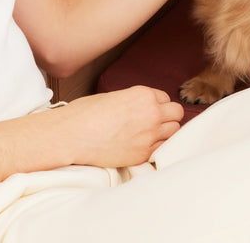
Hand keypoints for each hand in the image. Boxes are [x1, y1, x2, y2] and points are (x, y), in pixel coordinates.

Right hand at [53, 87, 183, 168]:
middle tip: (154, 122)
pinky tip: (141, 146)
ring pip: (173, 131)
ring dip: (165, 132)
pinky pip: (161, 149)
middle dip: (167, 116)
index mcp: (144, 94)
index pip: (165, 98)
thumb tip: (141, 107)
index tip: (147, 111)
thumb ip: (135, 101)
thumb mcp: (115, 97)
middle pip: (176, 113)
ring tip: (148, 134)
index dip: (156, 104)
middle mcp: (152, 113)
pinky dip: (155, 147)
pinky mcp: (142, 154)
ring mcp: (149, 135)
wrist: (72, 135)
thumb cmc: (87, 113)